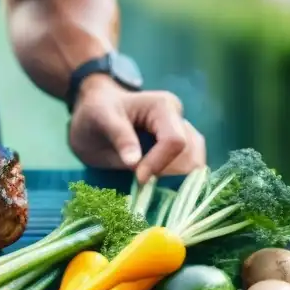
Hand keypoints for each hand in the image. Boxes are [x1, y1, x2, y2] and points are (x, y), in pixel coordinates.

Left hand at [68, 75, 205, 182]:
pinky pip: (188, 169)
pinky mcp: (182, 148)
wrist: (95, 113)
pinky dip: (174, 180)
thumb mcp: (101, 120)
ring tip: (146, 182)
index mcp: (163, 106)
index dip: (158, 163)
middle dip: (168, 174)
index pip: (175, 141)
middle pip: (190, 156)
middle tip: (141, 183)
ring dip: (172, 179)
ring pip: (194, 165)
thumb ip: (121, 139)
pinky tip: (153, 182)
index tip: (137, 178)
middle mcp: (179, 119)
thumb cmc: (96, 113)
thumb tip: (135, 163)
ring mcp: (184, 133)